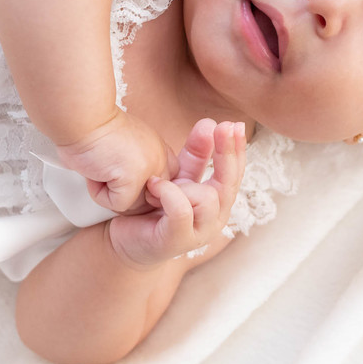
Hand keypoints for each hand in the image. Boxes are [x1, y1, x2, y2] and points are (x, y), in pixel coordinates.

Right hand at [54, 110, 176, 214]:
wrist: (83, 119)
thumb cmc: (94, 129)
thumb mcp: (123, 145)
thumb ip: (134, 164)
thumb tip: (126, 191)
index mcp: (160, 149)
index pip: (161, 183)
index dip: (138, 186)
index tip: (119, 173)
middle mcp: (160, 159)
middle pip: (148, 198)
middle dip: (125, 193)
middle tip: (107, 172)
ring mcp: (151, 169)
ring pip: (134, 205)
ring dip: (110, 193)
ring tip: (100, 168)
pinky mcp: (135, 178)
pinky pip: (118, 204)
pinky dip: (99, 193)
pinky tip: (95, 172)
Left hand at [106, 120, 246, 269]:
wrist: (126, 239)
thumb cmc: (154, 207)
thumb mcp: (177, 176)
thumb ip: (196, 154)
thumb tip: (210, 122)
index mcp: (218, 201)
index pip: (235, 172)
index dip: (236, 148)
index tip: (234, 124)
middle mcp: (215, 218)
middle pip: (229, 183)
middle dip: (227, 152)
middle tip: (225, 127)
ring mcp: (199, 233)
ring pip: (207, 198)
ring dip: (184, 185)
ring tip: (158, 182)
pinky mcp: (177, 241)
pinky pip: (181, 210)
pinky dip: (168, 194)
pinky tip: (153, 187)